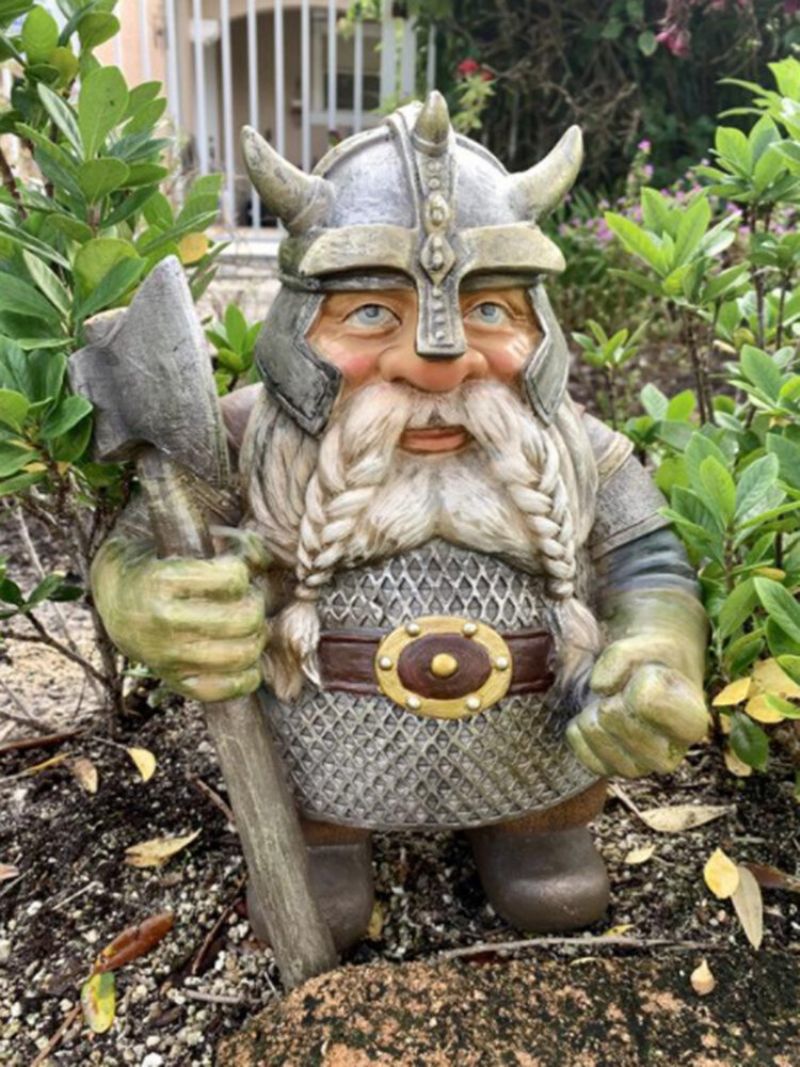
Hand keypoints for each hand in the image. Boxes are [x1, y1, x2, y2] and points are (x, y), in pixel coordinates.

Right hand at [92, 538, 268, 702]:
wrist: (118, 598)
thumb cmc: (164, 563)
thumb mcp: (189, 541)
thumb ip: (235, 543)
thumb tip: (263, 561)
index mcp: (162, 581)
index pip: (233, 578)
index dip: (242, 570)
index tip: (232, 569)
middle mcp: (162, 623)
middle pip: (245, 618)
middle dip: (255, 603)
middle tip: (246, 599)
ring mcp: (167, 657)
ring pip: (243, 654)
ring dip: (256, 637)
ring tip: (246, 625)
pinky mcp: (175, 680)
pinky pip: (228, 688)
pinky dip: (247, 674)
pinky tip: (244, 655)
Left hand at [566, 636, 709, 777]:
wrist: (648, 679)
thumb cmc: (652, 662)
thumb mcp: (645, 646)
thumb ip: (621, 656)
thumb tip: (598, 687)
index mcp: (691, 723)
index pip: (646, 700)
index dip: (638, 677)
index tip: (650, 674)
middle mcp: (670, 754)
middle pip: (614, 717)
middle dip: (612, 694)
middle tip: (626, 689)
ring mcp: (639, 767)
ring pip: (596, 733)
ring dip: (594, 709)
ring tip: (613, 702)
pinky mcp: (610, 770)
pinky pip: (579, 748)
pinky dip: (579, 727)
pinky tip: (598, 717)